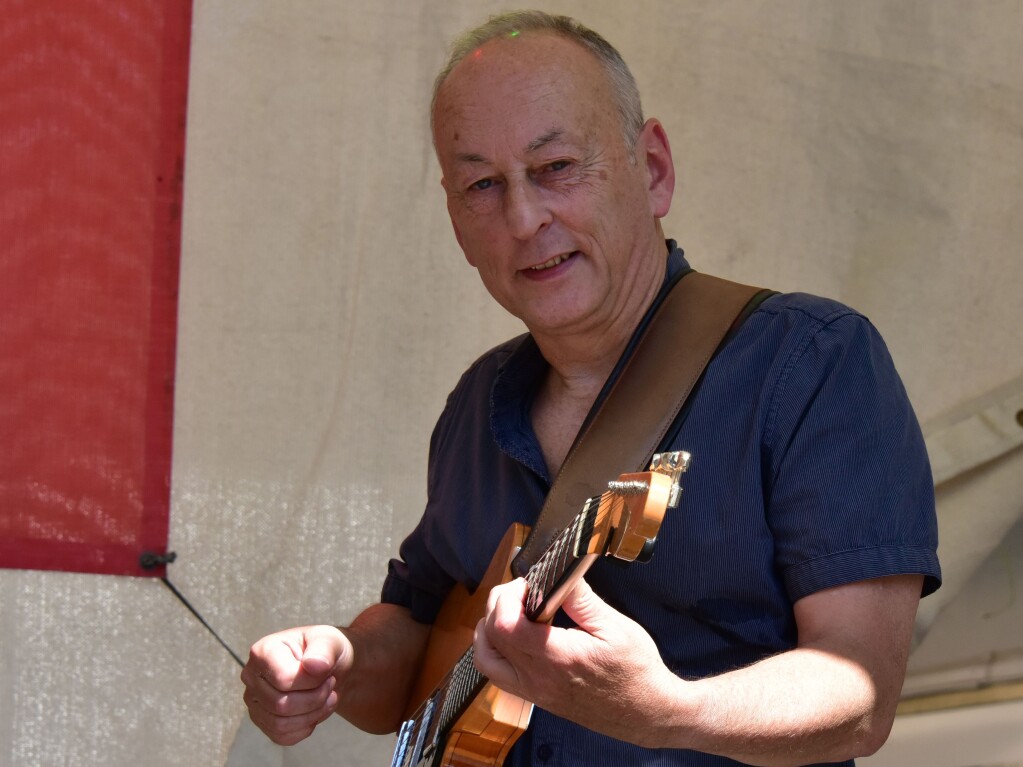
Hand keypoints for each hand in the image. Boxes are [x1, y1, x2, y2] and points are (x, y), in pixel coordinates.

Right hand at [241, 625, 350, 744]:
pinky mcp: (262, 720)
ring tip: (328, 699)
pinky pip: (281, 737)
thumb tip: (313, 665)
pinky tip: (316, 711)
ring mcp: (254, 701)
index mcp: (263, 652)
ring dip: (312, 715)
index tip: (328, 674)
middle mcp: (251, 677)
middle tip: (331, 687)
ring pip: (280, 724)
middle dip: (315, 700)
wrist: (326, 668)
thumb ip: (323, 650)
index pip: (284, 680)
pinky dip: (305, 728)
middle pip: (281, 705)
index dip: (312, 683)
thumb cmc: (324, 650)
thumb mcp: (329, 641)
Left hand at [472, 577, 675, 745]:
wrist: (646, 712)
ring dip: (489, 627)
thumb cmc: (635, 670)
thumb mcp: (614, 626)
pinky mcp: (534, 698)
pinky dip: (495, 649)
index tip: (528, 584)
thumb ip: (580, 598)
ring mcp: (533, 691)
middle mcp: (538, 678)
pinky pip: (497, 673)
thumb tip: (558, 571)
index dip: (508, 596)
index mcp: (558, 658)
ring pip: (486, 658)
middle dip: (499, 603)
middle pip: (491, 636)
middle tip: (523, 591)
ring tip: (513, 610)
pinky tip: (515, 634)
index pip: (506, 625)